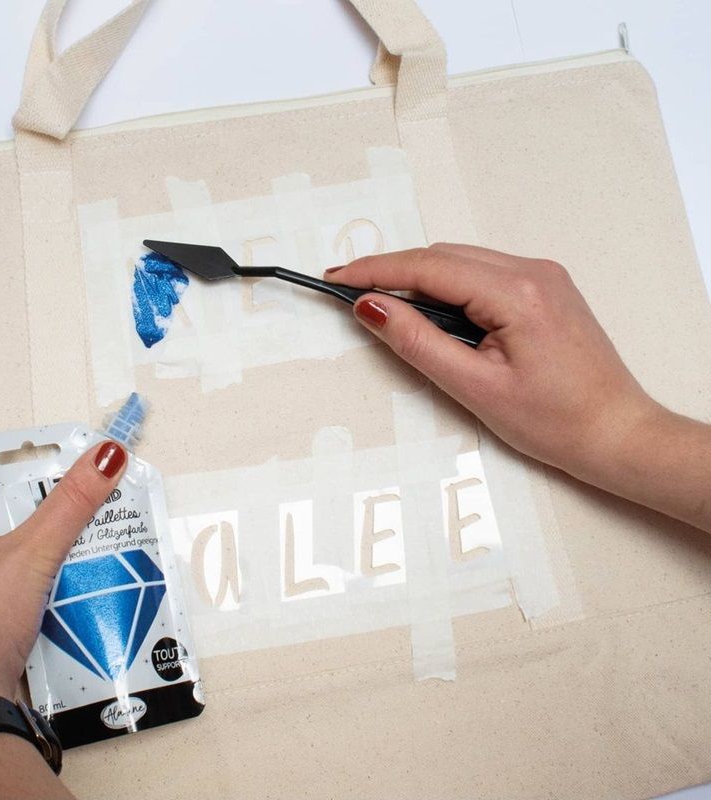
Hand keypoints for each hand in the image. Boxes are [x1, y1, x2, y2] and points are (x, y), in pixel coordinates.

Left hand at [0, 440, 126, 732]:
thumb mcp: (32, 553)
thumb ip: (71, 502)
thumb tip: (105, 456)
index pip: (4, 488)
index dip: (49, 483)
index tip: (90, 480)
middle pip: (16, 523)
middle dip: (58, 526)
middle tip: (98, 519)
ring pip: (19, 558)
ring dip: (55, 559)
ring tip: (88, 555)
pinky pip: (15, 588)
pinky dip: (43, 587)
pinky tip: (68, 589)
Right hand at [326, 243, 658, 478]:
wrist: (616, 433)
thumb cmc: (555, 421)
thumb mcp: (475, 387)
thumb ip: (418, 342)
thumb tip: (372, 308)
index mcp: (518, 293)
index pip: (429, 268)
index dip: (376, 271)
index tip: (337, 277)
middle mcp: (533, 271)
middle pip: (443, 257)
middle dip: (393, 272)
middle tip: (351, 292)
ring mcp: (543, 277)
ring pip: (462, 262)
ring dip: (420, 279)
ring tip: (384, 305)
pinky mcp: (545, 289)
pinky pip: (483, 274)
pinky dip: (449, 287)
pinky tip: (431, 310)